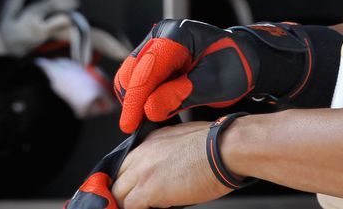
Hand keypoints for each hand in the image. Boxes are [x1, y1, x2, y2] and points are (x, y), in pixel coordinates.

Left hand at [111, 122, 232, 208]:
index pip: (126, 164)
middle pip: (118, 178)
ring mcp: (143, 171)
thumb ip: (169, 153)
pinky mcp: (149, 189)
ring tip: (139, 208)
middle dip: (122, 193)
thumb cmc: (217, 145)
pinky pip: (127, 206)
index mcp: (152, 140)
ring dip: (125, 203)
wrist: (225, 148)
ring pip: (117, 193)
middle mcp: (143, 153)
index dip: (127, 181)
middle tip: (133, 204)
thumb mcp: (185, 140)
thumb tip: (168, 170)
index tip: (131, 191)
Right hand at [114, 19, 256, 131]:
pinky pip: (137, 79)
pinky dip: (141, 96)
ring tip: (155, 116)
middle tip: (142, 127)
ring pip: (130, 76)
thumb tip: (149, 109)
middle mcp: (160, 35)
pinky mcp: (152, 57)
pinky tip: (156, 107)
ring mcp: (154, 44)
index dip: (135, 100)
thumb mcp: (214, 85)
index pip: (147, 69)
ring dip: (136, 99)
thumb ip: (181, 95)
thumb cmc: (234, 69)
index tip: (129, 125)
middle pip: (131, 71)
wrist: (243, 61)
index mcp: (177, 35)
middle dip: (134, 101)